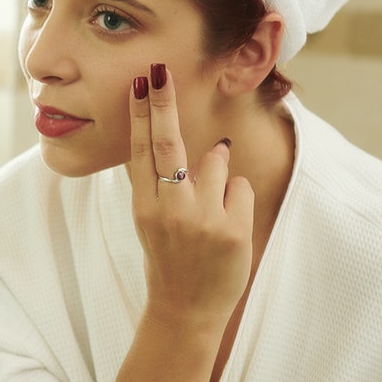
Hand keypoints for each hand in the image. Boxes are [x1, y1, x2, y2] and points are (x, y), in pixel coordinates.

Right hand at [126, 63, 252, 330]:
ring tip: (209, 216)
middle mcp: (169, 208)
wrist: (184, 311)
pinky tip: (226, 229)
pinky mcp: (230, 229)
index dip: (140, 115)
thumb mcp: (153, 224)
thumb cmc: (171, 261)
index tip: (140, 83)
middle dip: (162, 103)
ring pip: (217, 162)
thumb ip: (167, 187)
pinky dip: (238, 202)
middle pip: (167, 143)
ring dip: (220, 178)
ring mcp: (200, 218)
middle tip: (159, 70)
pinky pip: (241, 189)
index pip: (141, 150)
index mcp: (145, 206)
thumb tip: (200, 149)